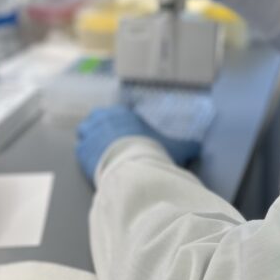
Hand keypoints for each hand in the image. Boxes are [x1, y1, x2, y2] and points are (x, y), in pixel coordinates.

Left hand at [76, 104, 201, 182]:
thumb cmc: (153, 151)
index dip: (120, 124)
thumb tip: (199, 147)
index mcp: (124, 113)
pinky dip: (85, 155)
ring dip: (89, 138)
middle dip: (102, 129)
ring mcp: (90, 134)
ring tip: (97, 151)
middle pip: (98, 119)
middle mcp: (104, 118)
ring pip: (85, 131)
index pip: (118, 114)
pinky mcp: (81, 150)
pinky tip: (92, 163)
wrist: (132, 166)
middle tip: (109, 143)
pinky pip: (80, 150)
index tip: (123, 135)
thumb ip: (186, 146)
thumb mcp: (174, 147)